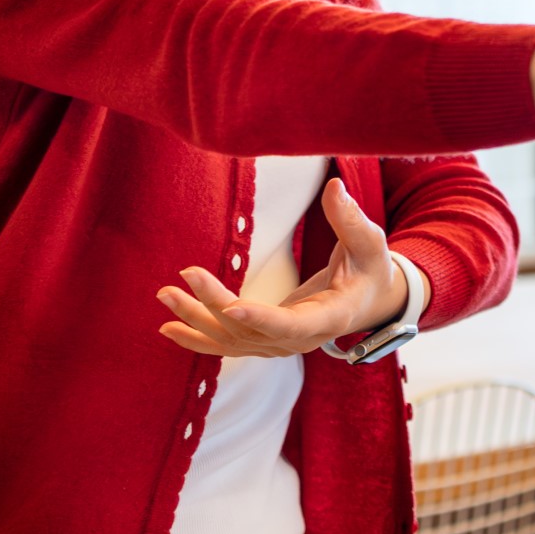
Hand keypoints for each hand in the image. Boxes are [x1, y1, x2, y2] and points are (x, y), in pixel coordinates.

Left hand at [157, 179, 402, 357]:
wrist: (370, 301)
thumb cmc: (370, 269)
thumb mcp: (369, 242)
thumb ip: (350, 219)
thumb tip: (335, 187)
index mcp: (328, 318)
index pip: (290, 325)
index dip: (261, 318)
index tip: (230, 306)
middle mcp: (300, 341)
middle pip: (248, 330)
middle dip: (212, 305)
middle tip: (184, 276)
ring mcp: (280, 346)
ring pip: (231, 341)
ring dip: (195, 321)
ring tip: (165, 296)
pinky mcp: (265, 342)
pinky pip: (228, 346)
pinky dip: (198, 339)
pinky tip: (169, 329)